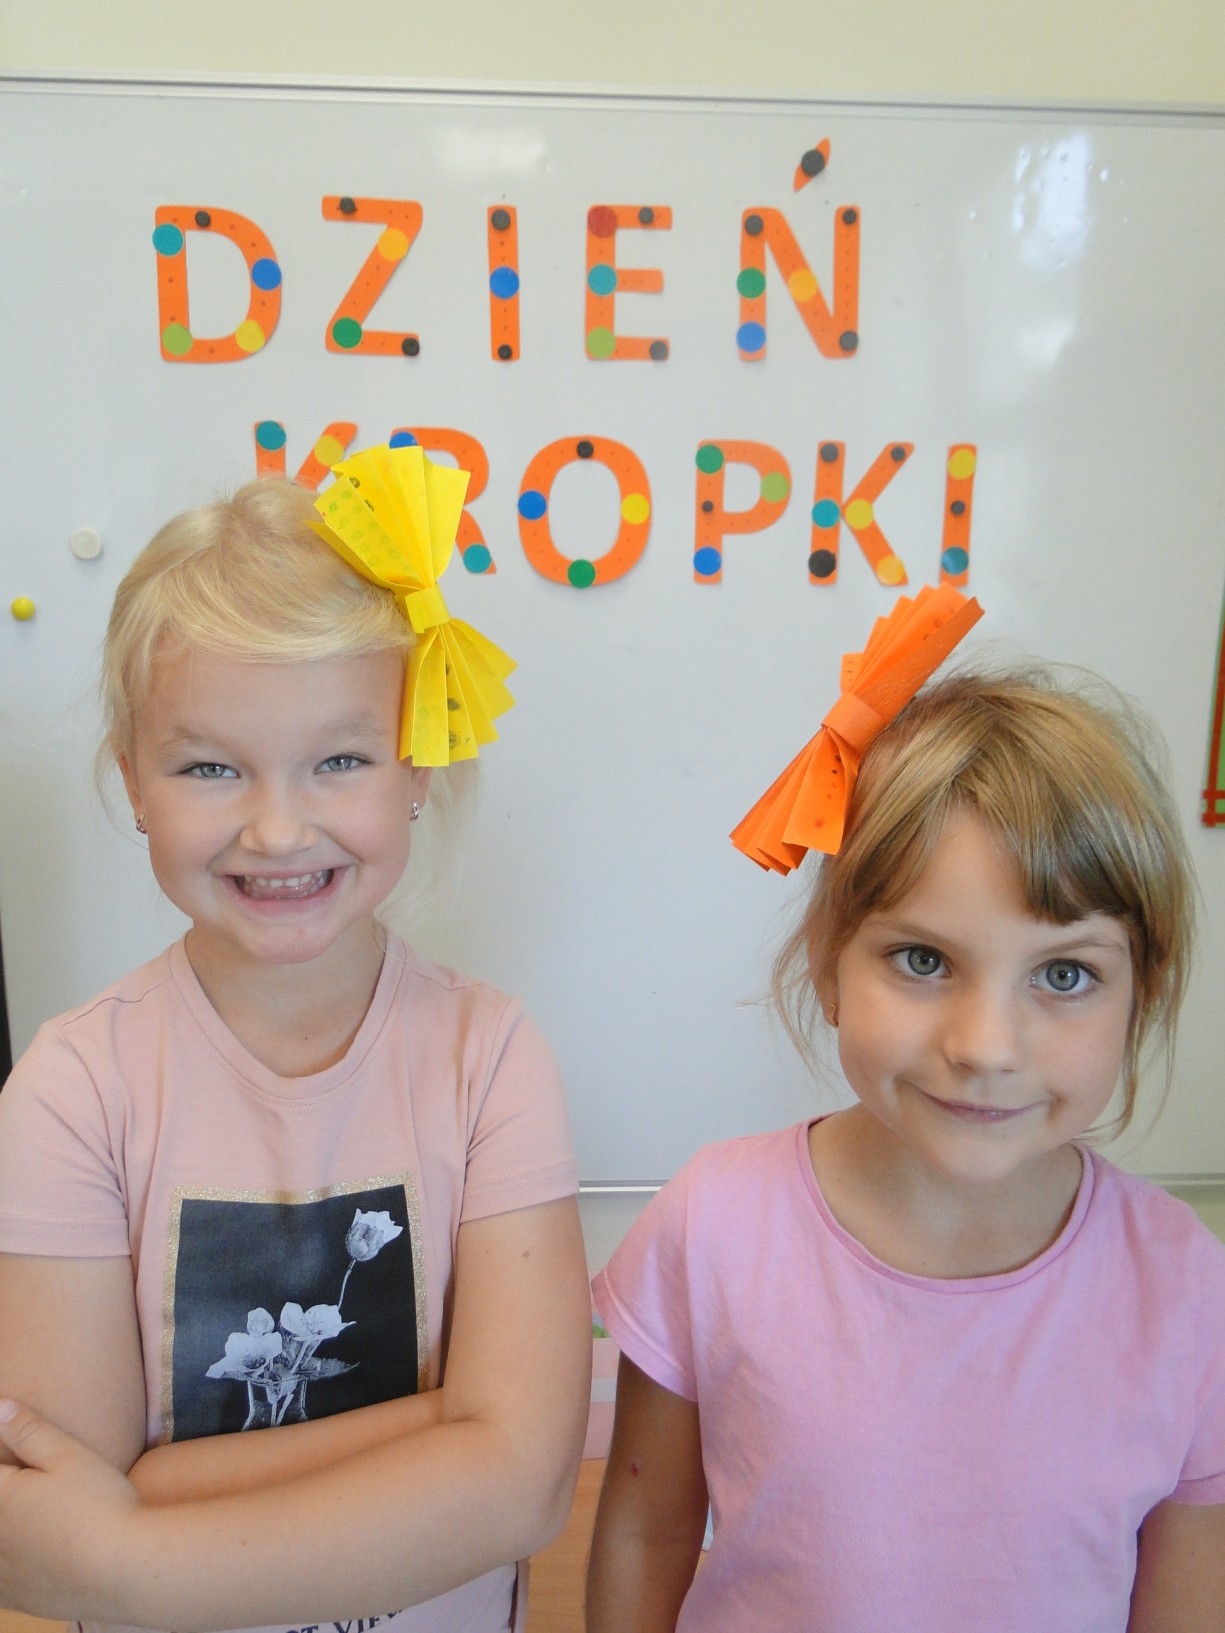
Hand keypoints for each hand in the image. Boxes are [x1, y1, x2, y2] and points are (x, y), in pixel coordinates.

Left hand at [0, 1398, 139, 1620]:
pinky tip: (17, 1556)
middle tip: (23, 1483)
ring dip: (5, 1525)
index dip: (4, 1462)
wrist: (123, 1568)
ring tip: (18, 1513)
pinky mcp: (16, 1598)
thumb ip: (29, 1431)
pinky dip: (4, 1563)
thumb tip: (0, 1407)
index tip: (13, 1460)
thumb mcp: (69, 1456)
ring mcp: (1, 1572)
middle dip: (6, 1489)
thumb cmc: (99, 1504)